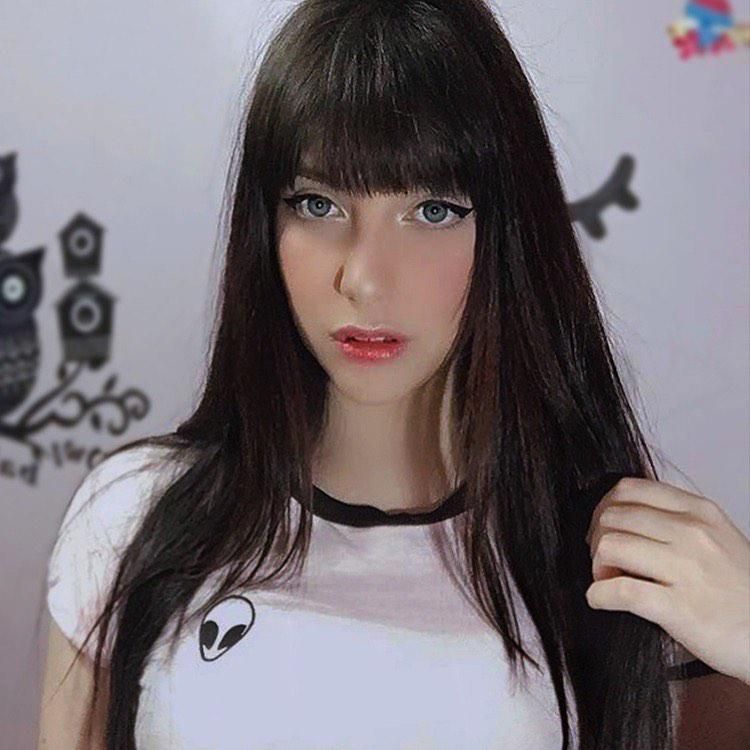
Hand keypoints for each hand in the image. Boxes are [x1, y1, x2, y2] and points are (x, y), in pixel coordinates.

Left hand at [584, 476, 749, 684]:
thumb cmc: (741, 591)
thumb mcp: (716, 537)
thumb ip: (676, 520)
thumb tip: (622, 515)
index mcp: (699, 511)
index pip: (629, 489)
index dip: (604, 507)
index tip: (603, 527)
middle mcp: (692, 533)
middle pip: (613, 516)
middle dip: (596, 538)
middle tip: (604, 560)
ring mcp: (686, 569)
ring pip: (610, 546)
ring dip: (596, 565)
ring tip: (606, 579)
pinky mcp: (680, 608)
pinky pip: (620, 590)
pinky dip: (599, 595)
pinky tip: (600, 600)